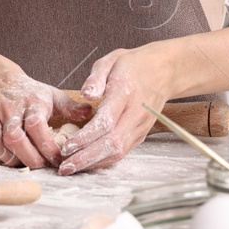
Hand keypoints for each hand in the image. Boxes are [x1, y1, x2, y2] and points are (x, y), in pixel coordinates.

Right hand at [0, 69, 91, 168]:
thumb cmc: (28, 93)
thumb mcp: (51, 95)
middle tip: (40, 165)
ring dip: (7, 158)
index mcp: (31, 101)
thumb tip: (92, 113)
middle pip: (15, 137)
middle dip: (29, 157)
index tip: (58, 158)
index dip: (47, 145)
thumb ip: (71, 107)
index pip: (37, 125)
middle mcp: (9, 108)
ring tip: (20, 163)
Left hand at [58, 46, 171, 174]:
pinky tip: (87, 163)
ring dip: (94, 163)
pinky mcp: (141, 133)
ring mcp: (141, 126)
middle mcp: (136, 113)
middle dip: (87, 158)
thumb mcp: (111, 60)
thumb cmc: (133, 64)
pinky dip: (104, 160)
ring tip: (71, 168)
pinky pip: (123, 152)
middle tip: (64, 168)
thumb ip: (96, 77)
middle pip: (112, 143)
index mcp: (126, 92)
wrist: (163, 71)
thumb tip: (85, 94)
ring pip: (118, 152)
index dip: (86, 138)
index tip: (67, 147)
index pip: (106, 122)